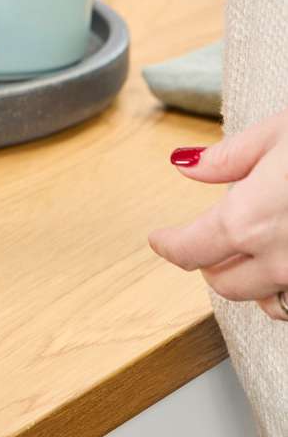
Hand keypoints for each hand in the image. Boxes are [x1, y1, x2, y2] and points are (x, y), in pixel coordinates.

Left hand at [150, 112, 287, 320]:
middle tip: (209, 238)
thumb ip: (229, 158)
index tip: (161, 238)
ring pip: (269, 302)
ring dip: (254, 282)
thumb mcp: (280, 133)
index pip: (190, 250)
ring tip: (256, 250)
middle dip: (211, 262)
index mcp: (250, 221)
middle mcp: (282, 260)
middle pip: (224, 283)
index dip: (169, 244)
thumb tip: (188, 166)